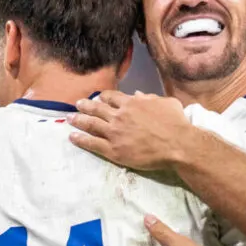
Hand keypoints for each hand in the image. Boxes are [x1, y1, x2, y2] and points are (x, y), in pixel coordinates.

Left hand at [69, 91, 193, 170]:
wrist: (177, 144)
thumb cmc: (175, 123)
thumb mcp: (166, 103)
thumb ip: (150, 98)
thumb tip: (139, 94)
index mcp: (131, 103)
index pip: (112, 97)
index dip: (103, 96)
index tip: (98, 97)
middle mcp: (119, 116)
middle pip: (97, 108)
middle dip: (85, 105)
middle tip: (77, 104)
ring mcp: (114, 133)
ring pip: (91, 124)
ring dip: (78, 120)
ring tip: (69, 118)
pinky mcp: (113, 150)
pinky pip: (93, 143)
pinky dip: (81, 139)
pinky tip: (72, 137)